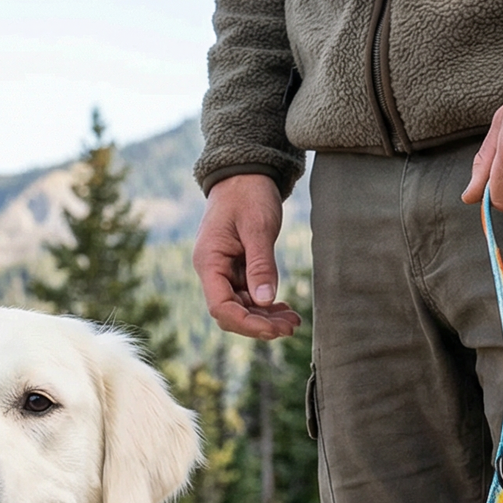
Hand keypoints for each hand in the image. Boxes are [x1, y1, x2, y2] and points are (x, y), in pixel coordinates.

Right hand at [193, 174, 301, 339]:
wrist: (246, 173)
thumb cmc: (248, 193)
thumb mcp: (257, 227)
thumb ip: (261, 265)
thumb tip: (264, 302)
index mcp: (209, 261)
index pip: (221, 307)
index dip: (246, 323)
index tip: (273, 329)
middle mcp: (213, 271)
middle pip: (231, 313)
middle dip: (260, 324)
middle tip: (291, 327)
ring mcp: (225, 271)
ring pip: (243, 307)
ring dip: (266, 317)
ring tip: (293, 320)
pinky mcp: (238, 269)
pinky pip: (250, 296)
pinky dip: (267, 305)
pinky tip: (285, 308)